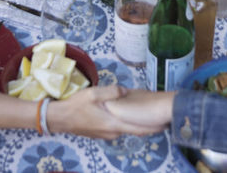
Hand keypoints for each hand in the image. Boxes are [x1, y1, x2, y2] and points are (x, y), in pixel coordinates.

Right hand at [48, 86, 168, 138]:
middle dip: (148, 125)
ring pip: (126, 129)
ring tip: (149, 116)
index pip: (139, 129)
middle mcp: (113, 133)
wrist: (60, 118)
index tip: (166, 124)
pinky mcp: (102, 133)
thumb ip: (111, 92)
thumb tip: (125, 91)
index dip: (153, 127)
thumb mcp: (93, 94)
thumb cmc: (76, 105)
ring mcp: (107, 135)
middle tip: (162, 118)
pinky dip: (126, 123)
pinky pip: (119, 128)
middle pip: (135, 130)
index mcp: (113, 124)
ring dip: (137, 124)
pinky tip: (129, 116)